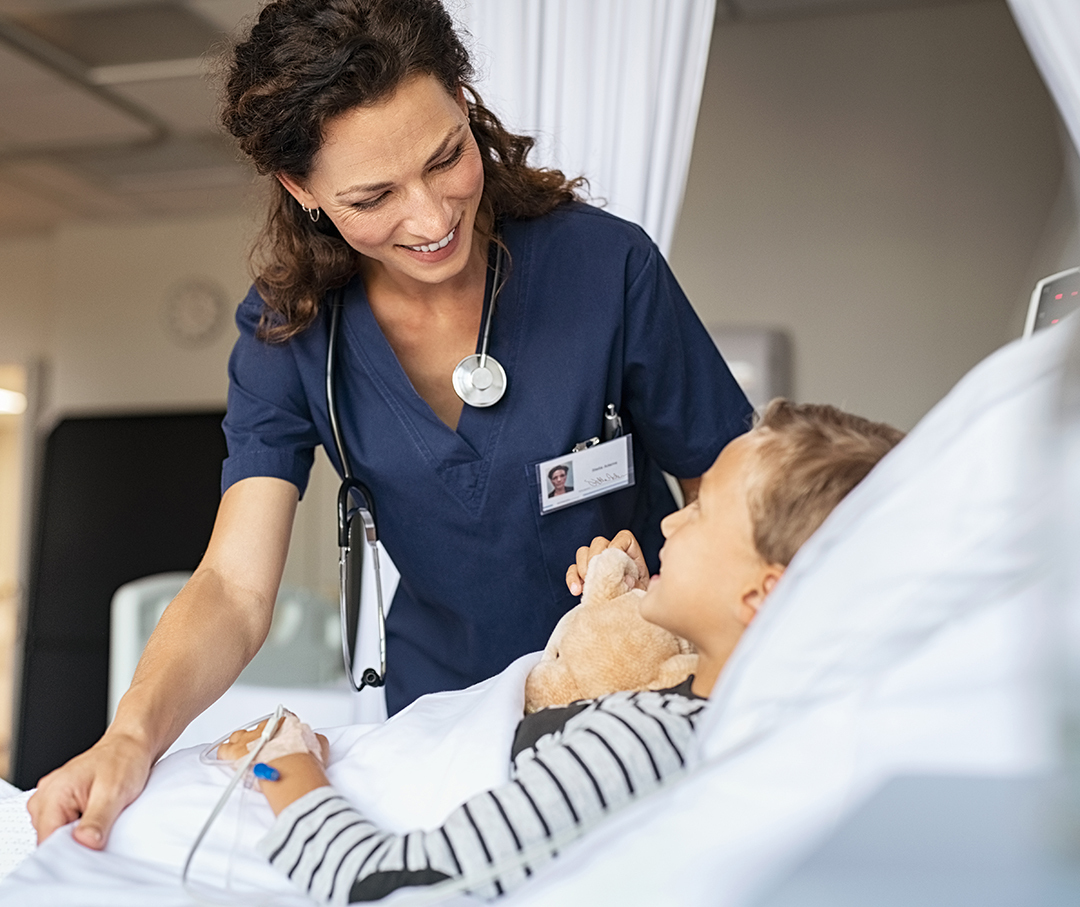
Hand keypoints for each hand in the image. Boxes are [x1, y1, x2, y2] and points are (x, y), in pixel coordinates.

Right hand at [28, 729, 155, 849]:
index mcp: (53, 793)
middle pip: (50, 841)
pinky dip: (81, 828)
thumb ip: (97, 820)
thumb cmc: (124, 760)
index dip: (67, 853)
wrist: (131, 745)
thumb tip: (84, 844)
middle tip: (101, 833)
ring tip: (101, 819)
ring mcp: (52, 800)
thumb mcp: (114, 792)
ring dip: (79, 835)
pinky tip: (97, 818)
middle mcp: (46, 797)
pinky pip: (65, 826)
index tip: (89, 855)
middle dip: (75, 844)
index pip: (46, 841)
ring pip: (58, 835)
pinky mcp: (62, 803)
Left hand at [216, 718, 329, 764]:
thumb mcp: (318, 745)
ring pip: (239, 736)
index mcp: (285, 722)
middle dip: (260, 738)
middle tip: (265, 752)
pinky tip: (229, 761)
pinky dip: (225, 755)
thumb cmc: (304, 760)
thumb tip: (314, 739)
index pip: (281, 720)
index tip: (281, 740)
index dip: (280, 731)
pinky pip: (223, 749)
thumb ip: (315, 738)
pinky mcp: (233, 752)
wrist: (290, 772)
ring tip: (246, 757)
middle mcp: (264, 727)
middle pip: (258, 729)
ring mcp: (248, 739)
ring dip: (242, 745)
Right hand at [565, 530, 648, 595]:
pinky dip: (572, 579)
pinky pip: (572, 569)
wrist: (629, 614)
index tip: (612, 563)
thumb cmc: (638, 599)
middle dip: (594, 559)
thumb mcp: (643, 592)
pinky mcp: (584, 573)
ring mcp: (596, 561)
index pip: (623, 538)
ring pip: (583, 553)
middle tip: (595, 576)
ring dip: (581, 569)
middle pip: (598, 542)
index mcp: (631, 553)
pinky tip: (576, 591)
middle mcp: (612, 552)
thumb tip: (627, 580)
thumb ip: (638, 585)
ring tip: (586, 586)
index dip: (616, 547)